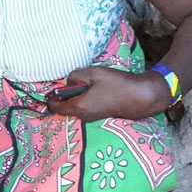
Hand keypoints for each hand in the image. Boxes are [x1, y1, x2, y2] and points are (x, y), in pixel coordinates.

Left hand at [46, 67, 171, 121]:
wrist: (141, 96)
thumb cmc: (117, 84)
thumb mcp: (93, 73)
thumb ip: (75, 76)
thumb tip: (68, 82)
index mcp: (79, 107)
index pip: (55, 108)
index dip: (50, 99)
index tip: (51, 89)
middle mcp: (83, 116)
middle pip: (65, 107)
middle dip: (65, 96)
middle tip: (73, 82)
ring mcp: (92, 117)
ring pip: (76, 107)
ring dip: (77, 96)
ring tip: (88, 84)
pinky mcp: (101, 115)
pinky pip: (86, 107)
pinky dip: (86, 99)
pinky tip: (97, 89)